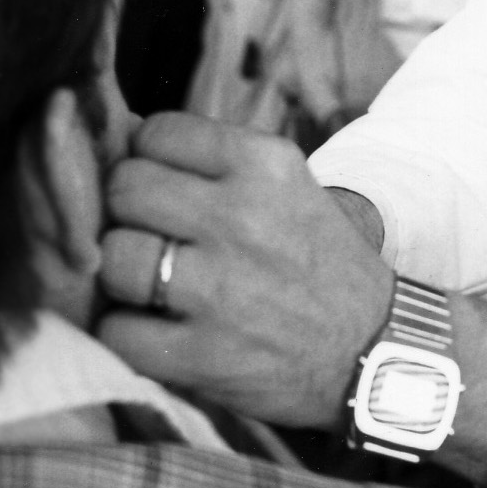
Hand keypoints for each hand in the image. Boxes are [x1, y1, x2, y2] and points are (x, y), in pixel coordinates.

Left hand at [96, 113, 394, 427]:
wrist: (373, 349)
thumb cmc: (318, 260)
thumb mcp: (288, 185)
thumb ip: (216, 161)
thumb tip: (124, 136)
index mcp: (265, 164)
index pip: (156, 132)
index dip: (146, 159)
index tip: (160, 185)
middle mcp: (242, 217)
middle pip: (125, 189)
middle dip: (128, 212)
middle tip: (150, 234)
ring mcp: (220, 289)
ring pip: (113, 257)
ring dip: (122, 274)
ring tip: (149, 284)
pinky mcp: (203, 355)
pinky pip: (116, 330)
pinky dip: (125, 333)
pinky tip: (154, 328)